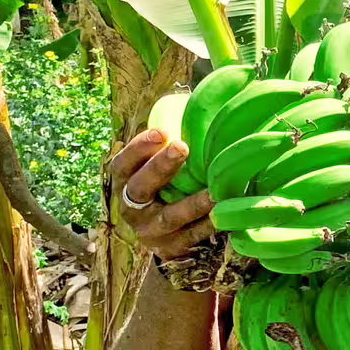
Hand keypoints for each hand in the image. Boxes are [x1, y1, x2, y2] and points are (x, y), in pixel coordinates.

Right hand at [108, 129, 215, 260]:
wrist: (164, 237)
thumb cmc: (166, 186)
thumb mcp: (157, 166)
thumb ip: (168, 142)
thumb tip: (196, 101)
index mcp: (125, 182)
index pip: (123, 163)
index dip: (139, 148)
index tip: (161, 132)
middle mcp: (131, 207)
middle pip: (140, 187)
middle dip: (160, 167)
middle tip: (182, 147)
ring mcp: (150, 231)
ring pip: (170, 216)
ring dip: (192, 203)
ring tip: (214, 191)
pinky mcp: (171, 248)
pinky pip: (192, 237)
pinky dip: (209, 225)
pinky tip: (226, 214)